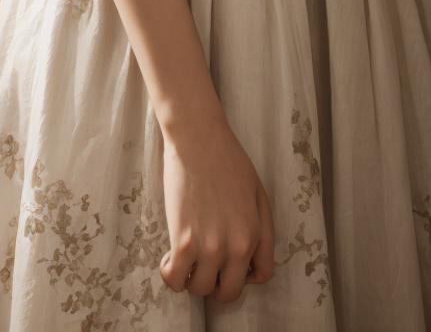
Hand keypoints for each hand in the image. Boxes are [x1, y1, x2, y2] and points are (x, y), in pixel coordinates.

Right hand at [159, 113, 275, 303]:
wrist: (198, 138)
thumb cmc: (227, 160)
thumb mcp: (258, 193)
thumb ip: (261, 228)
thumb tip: (250, 259)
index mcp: (258, 233)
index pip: (261, 276)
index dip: (246, 273)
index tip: (232, 262)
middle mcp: (236, 246)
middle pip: (229, 292)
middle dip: (218, 283)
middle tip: (206, 265)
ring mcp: (209, 247)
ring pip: (200, 289)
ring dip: (192, 278)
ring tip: (186, 258)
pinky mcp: (182, 242)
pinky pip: (175, 280)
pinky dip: (171, 275)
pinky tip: (169, 258)